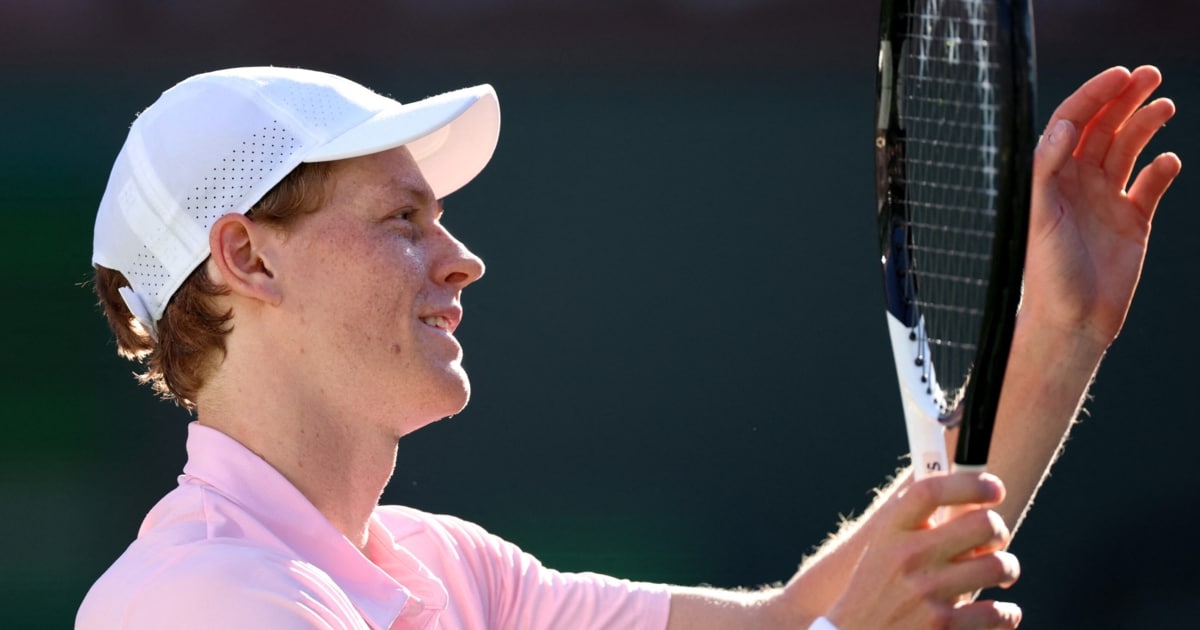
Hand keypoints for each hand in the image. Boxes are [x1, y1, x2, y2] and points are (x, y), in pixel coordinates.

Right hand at [825, 473, 1021, 629]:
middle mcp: (908, 557)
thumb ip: (916, 518)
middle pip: (981, 524)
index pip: (931, 490)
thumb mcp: (884, 545)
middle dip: (999, 529)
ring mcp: (927, 593)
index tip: (993, 488)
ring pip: (999, 566)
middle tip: (996, 538)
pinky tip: (998, 612)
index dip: (970, 482)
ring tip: (999, 573)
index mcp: (891, 531)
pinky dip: (1006, 613)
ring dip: (1007, 569)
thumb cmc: (877, 585)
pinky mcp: (943, 627)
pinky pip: (999, 612)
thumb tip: (960, 485)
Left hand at [1022, 66, 1181, 348]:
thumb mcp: (1038, 216)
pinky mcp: (1133, 222)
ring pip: (1128, 149)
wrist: (1073, 320)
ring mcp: (1107, 200)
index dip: (1094, 96)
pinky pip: (1151, 186)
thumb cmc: (1047, 272)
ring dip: (1145, 124)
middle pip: (1103, 128)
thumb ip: (1046, 169)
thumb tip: (1064, 125)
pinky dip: (1162, 170)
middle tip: (1150, 74)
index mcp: (1052, 178)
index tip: (1119, 75)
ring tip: (1163, 105)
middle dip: (1124, 99)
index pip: (1073, 123)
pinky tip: (1170, 161)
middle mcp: (1078, 184)